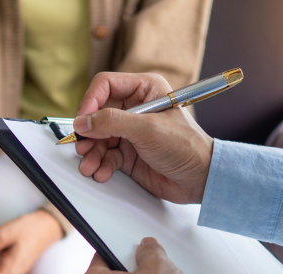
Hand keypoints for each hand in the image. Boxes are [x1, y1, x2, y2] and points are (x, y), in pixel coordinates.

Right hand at [74, 72, 213, 203]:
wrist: (199, 179)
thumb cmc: (186, 147)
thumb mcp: (148, 130)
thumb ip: (112, 122)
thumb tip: (84, 121)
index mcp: (145, 89)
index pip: (106, 85)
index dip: (90, 101)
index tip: (83, 121)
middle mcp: (135, 108)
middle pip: (97, 114)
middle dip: (88, 133)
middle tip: (83, 146)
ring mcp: (130, 131)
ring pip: (98, 137)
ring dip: (92, 153)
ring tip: (90, 165)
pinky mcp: (128, 152)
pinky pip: (105, 155)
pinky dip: (101, 164)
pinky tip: (102, 172)